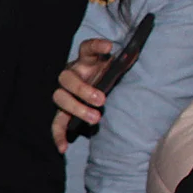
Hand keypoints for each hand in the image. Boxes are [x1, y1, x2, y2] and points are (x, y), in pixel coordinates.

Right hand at [51, 37, 113, 152]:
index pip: (87, 48)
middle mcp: (72, 73)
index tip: (110, 46)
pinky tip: (64, 147)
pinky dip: (58, 134)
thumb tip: (135, 52)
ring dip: (76, 108)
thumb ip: (124, 60)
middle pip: (67, 78)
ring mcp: (66, 92)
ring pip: (60, 98)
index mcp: (86, 60)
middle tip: (101, 100)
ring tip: (96, 119)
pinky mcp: (64, 110)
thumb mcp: (117, 66)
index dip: (96, 45)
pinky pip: (57, 121)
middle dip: (83, 90)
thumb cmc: (109, 75)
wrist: (102, 87)